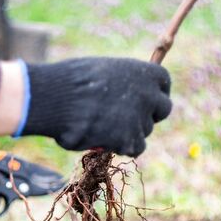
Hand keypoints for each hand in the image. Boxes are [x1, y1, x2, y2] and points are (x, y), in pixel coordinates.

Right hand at [21, 58, 171, 156]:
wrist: (56, 99)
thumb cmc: (70, 81)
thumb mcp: (102, 71)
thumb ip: (121, 83)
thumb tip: (124, 97)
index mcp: (143, 72)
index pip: (164, 83)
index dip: (155, 93)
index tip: (146, 101)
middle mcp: (148, 94)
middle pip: (163, 109)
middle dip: (150, 115)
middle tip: (129, 120)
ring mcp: (141, 119)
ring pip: (145, 131)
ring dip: (129, 132)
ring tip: (102, 127)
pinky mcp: (129, 141)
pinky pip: (135, 148)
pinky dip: (122, 147)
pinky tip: (105, 140)